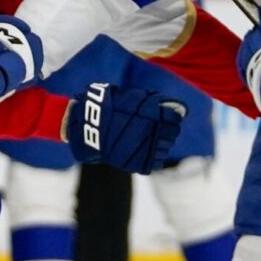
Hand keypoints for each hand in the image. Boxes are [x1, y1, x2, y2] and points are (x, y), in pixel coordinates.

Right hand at [64, 83, 185, 173]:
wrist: (86, 128)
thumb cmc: (105, 108)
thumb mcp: (128, 96)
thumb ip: (151, 99)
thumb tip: (173, 104)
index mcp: (150, 114)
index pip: (174, 118)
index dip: (174, 116)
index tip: (169, 116)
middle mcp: (150, 131)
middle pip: (172, 133)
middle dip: (169, 129)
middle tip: (160, 128)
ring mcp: (144, 149)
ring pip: (166, 148)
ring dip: (162, 143)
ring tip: (151, 139)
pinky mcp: (137, 163)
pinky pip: (156, 162)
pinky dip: (154, 157)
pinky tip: (148, 151)